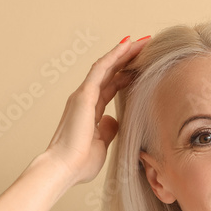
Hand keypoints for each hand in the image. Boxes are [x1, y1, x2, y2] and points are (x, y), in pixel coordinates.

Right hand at [42, 35, 148, 185]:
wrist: (63, 168)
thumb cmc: (79, 163)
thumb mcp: (101, 144)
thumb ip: (107, 130)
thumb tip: (113, 121)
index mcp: (90, 111)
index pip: (111, 87)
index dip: (126, 76)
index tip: (142, 68)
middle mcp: (85, 99)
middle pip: (110, 73)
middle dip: (128, 59)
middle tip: (147, 47)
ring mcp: (84, 95)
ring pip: (107, 66)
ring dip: (124, 52)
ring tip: (142, 42)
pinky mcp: (84, 95)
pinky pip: (101, 69)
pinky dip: (114, 55)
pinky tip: (127, 45)